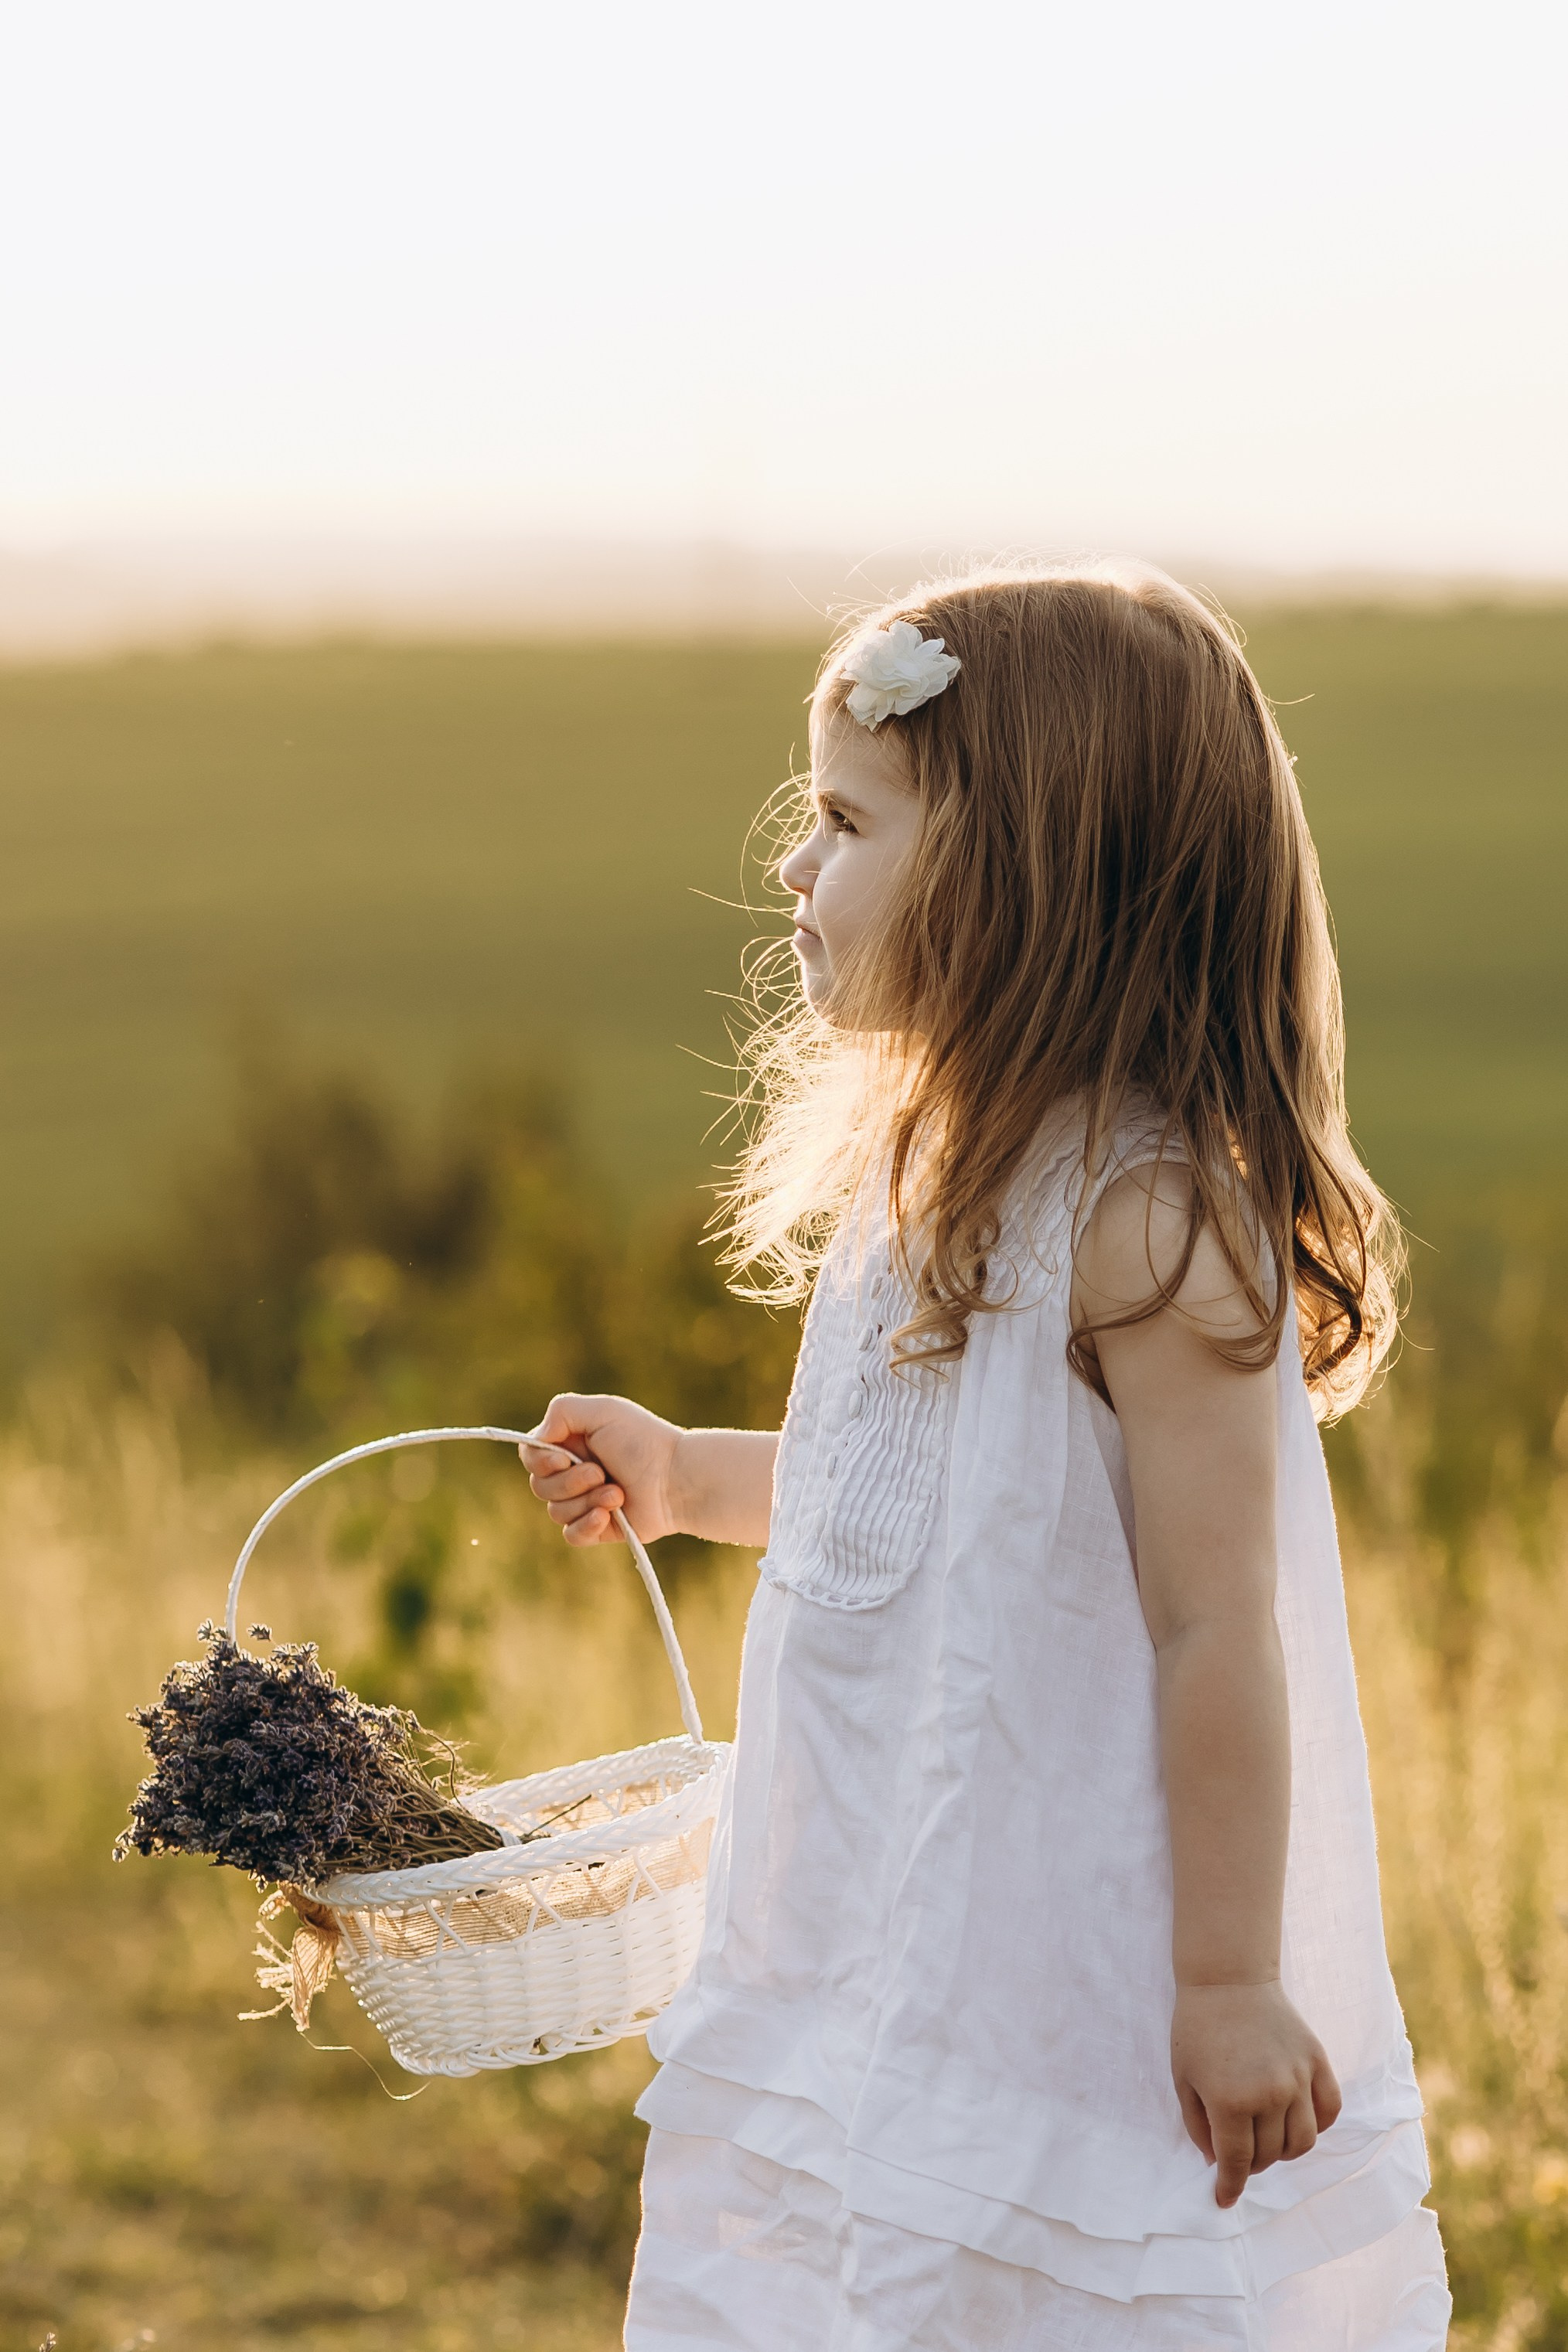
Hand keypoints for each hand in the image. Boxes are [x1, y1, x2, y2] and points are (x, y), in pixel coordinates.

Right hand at [520, 1392, 685, 1546]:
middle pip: (539, 1486)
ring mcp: (583, 1502)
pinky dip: (586, 1526)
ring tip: (618, 1493)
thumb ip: (562, 1411)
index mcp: (570, 1443)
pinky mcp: (596, 1527)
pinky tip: (608, 1516)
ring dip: (587, 1501)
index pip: (531, 1455)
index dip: (541, 1461)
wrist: (677, 1478)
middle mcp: (573, 1472)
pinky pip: (571, 1535)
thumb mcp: (603, 1410)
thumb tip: (537, 1438)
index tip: (563, 1459)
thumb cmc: (643, 1441)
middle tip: (601, 1472)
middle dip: (570, 1482)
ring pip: (555, 1512)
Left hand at [1171, 1982, 1340, 2207]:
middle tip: (1240, 2155)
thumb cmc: (1196, 2027)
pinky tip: (1298, 2122)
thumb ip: (1198, 2126)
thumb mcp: (1183, 2079)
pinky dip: (1317, 2126)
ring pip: (1303, 2141)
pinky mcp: (1317, 2061)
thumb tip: (1216, 2163)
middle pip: (1270, 2155)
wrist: (1228, 1977)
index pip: (1237, 2163)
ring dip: (1285, 2152)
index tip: (1224, 2199)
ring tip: (1267, 2140)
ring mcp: (1298, 2078)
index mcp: (1231, 2101)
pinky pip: (1329, 2111)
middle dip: (1252, 2165)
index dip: (1230, 2186)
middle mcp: (1270, 2095)